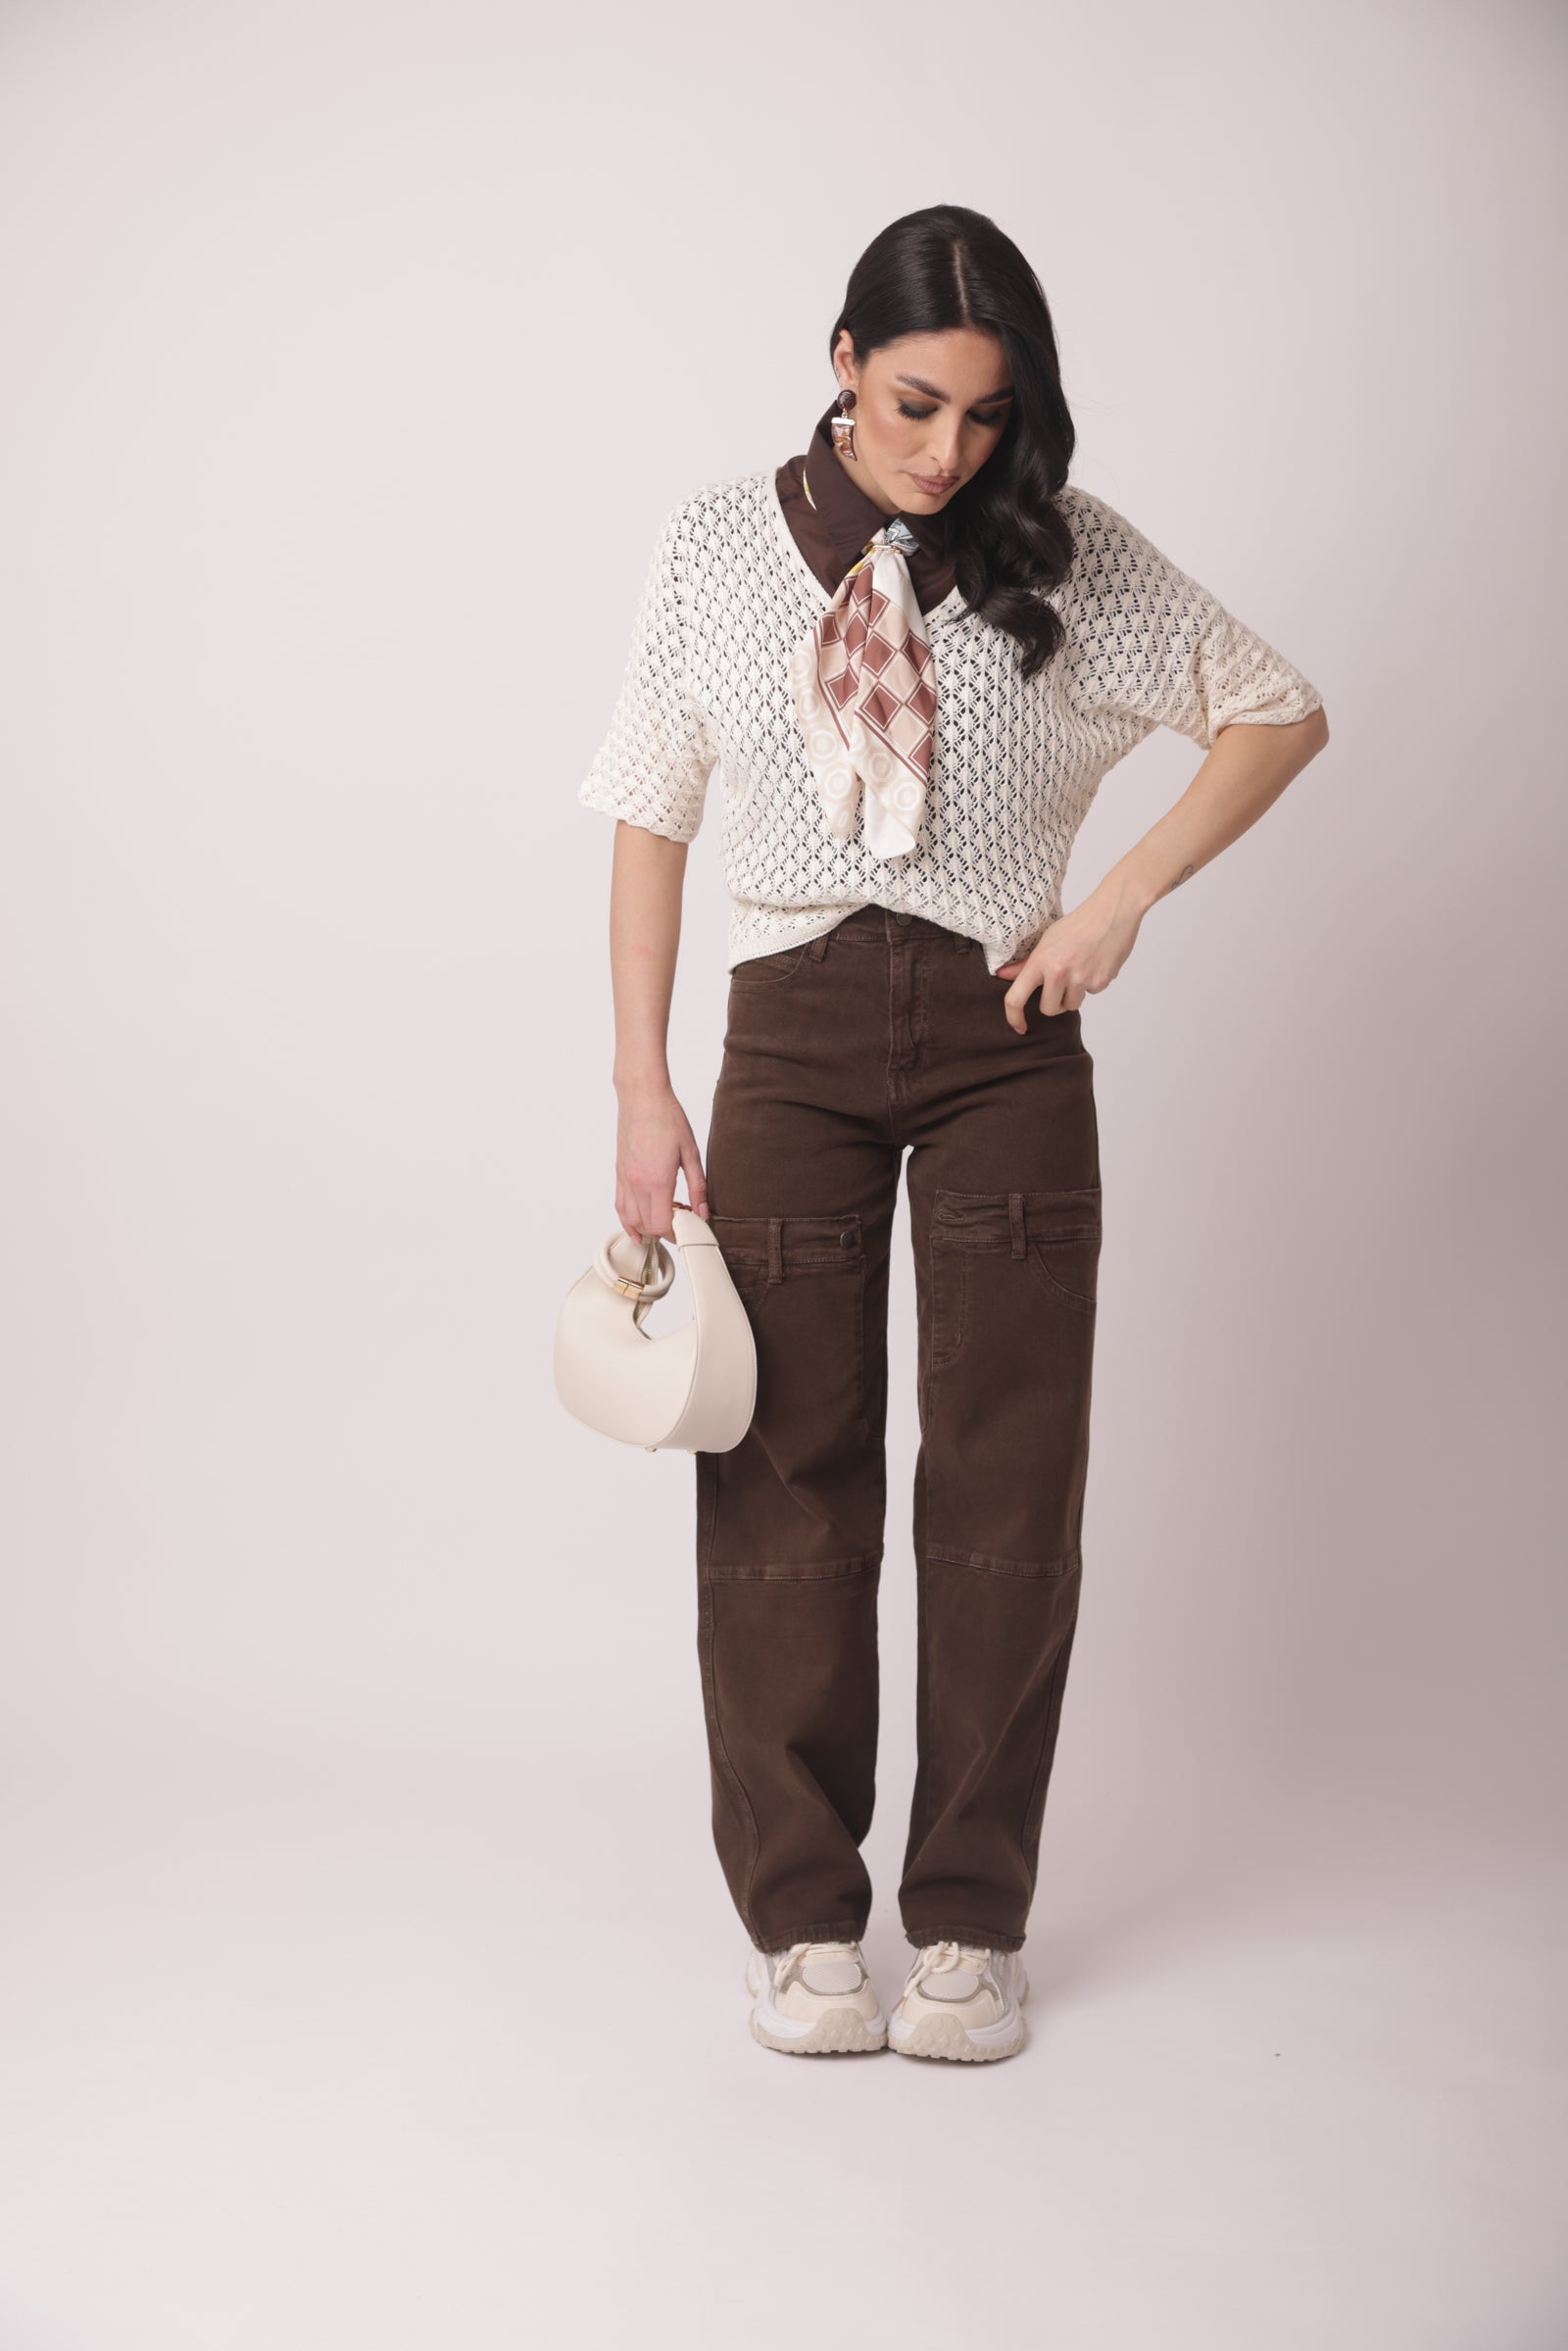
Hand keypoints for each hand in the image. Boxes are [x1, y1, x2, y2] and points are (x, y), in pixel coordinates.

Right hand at [615, 1080, 710, 1241]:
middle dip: (664, 1232)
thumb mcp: (691, 1152)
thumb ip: (698, 1186)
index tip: (687, 1230)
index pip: (662, 1224)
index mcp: (657, 1180)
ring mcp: (625, 1179)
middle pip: (646, 1226)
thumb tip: (703, 1212)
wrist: (642, 1097)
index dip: (676, 1233)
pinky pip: (620, 1206)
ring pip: (631, 1219)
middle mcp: (637, 1183)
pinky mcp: (619, 1173)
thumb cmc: (667, 1118)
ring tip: (663, 1225)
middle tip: (680, 1223)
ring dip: (646, 1229)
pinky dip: (628, 1221)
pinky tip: (636, 1228)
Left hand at [992, 882, 1144, 1031]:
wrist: (1112, 912)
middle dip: (1054, 1003)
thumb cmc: (1079, 923)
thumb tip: (1002, 975)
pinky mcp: (1100, 981)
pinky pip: (1091, 993)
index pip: (1016, 998)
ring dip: (1074, 994)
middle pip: (1049, 1010)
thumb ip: (1026, 963)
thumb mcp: (1047, 940)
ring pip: (1071, 1005)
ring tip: (1080, 969)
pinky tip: (1095, 963)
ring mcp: (1080, 978)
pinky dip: (1092, 983)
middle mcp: (1058, 972)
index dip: (1013, 1017)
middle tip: (1061, 984)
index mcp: (1040, 961)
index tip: (1019, 1026)